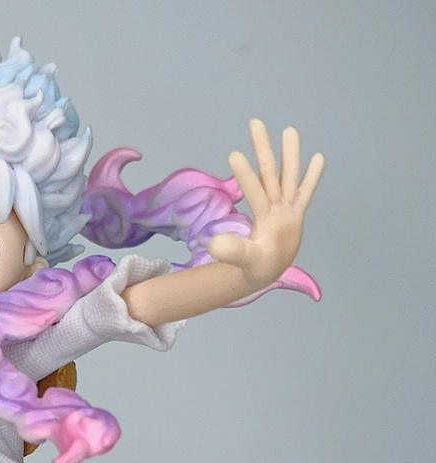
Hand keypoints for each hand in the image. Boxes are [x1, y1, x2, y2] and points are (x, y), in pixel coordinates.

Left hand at [208, 119, 324, 291]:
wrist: (264, 271)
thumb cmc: (253, 265)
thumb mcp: (244, 259)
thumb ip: (232, 250)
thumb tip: (213, 243)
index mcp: (263, 215)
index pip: (255, 190)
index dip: (246, 175)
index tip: (233, 154)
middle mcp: (274, 207)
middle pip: (269, 173)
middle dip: (263, 149)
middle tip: (254, 122)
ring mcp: (286, 209)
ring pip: (288, 176)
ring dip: (290, 154)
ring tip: (289, 130)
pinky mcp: (296, 214)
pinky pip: (305, 193)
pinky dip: (311, 177)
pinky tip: (318, 157)